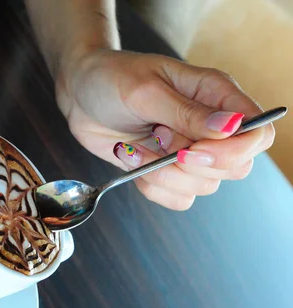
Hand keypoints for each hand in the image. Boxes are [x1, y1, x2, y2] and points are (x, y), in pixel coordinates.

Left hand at [55, 49, 274, 209]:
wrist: (80, 94)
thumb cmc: (111, 79)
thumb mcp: (145, 90)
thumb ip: (187, 112)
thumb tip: (231, 128)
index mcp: (216, 95)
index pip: (257, 133)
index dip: (235, 151)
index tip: (193, 151)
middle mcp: (209, 126)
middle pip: (235, 168)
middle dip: (192, 167)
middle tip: (157, 140)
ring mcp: (189, 150)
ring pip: (203, 187)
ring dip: (163, 176)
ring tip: (134, 149)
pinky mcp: (166, 170)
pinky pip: (177, 199)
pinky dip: (153, 188)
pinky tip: (133, 162)